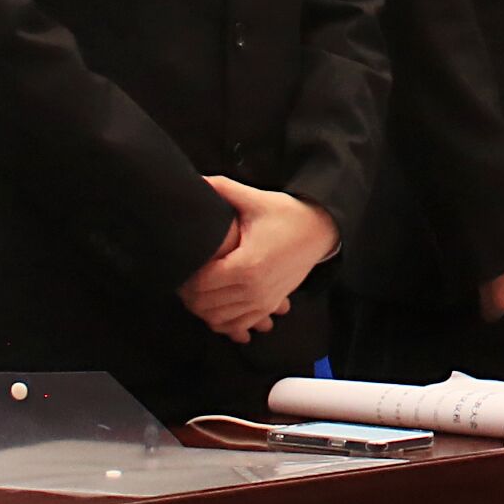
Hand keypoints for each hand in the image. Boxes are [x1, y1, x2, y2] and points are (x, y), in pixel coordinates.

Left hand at [179, 179, 336, 342]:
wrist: (322, 230)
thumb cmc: (288, 215)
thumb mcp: (256, 200)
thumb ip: (223, 189)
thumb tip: (197, 178)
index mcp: (246, 265)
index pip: (200, 285)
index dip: (184, 278)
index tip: (182, 264)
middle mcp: (254, 289)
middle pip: (205, 306)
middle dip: (189, 294)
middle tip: (185, 276)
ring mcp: (264, 302)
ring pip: (220, 320)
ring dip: (204, 309)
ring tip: (198, 290)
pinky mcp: (270, 306)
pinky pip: (238, 325)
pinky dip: (224, 322)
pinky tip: (217, 308)